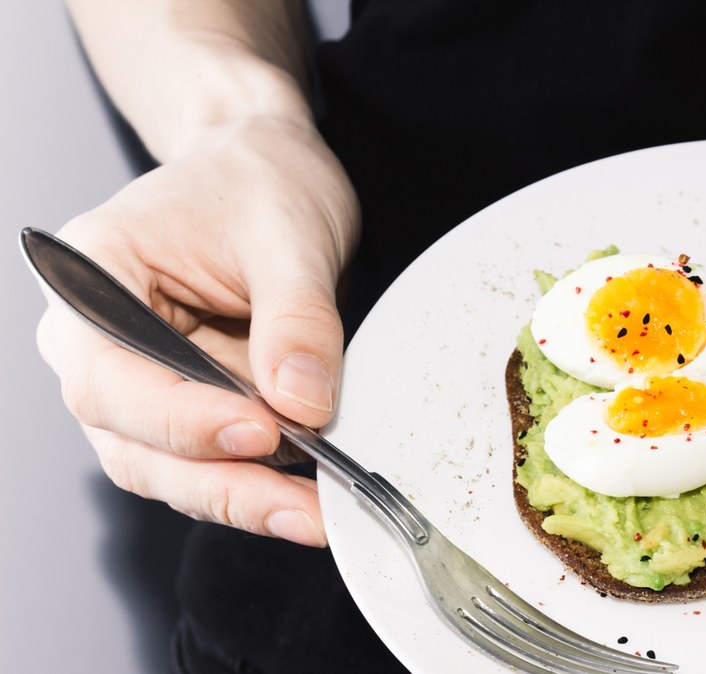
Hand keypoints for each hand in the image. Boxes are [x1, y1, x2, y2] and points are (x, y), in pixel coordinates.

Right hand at [36, 116, 357, 545]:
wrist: (266, 166)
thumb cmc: (258, 180)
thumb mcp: (290, 235)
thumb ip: (296, 318)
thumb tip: (303, 404)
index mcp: (89, 276)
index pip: (109, 374)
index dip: (180, 418)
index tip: (258, 430)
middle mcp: (93, 340)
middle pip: (130, 441)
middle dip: (218, 481)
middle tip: (300, 508)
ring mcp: (135, 379)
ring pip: (165, 467)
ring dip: (240, 496)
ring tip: (314, 513)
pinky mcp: (184, 402)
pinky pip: (207, 458)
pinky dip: (255, 480)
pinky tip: (309, 495)